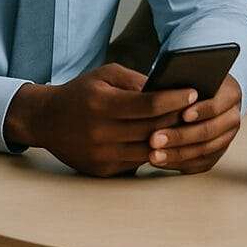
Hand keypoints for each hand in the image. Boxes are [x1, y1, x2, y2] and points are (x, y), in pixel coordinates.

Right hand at [5, 64, 197, 176]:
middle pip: (151, 129)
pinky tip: (168, 143)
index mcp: (101, 104)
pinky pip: (136, 163)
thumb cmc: (82, 92)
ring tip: (188, 127)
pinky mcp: (102, 171)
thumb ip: (136, 81)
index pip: (148, 105)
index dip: (174, 99)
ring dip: (170, 140)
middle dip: (178, 119)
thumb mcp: (106, 76)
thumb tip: (169, 89)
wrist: (46, 119)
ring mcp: (101, 155)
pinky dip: (154, 153)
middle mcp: (100, 132)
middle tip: (199, 110)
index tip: (193, 92)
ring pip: (148, 151)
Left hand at [147, 74, 241, 173]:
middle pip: (208, 131)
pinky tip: (161, 161)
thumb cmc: (196, 82)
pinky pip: (199, 164)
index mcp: (230, 94)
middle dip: (180, 137)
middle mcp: (232, 118)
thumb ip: (184, 83)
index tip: (183, 115)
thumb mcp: (194, 74)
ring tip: (154, 154)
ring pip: (203, 151)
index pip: (216, 105)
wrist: (211, 95)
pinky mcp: (216, 154)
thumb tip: (161, 89)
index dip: (200, 111)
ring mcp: (226, 138)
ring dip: (177, 155)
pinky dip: (179, 164)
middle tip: (155, 139)